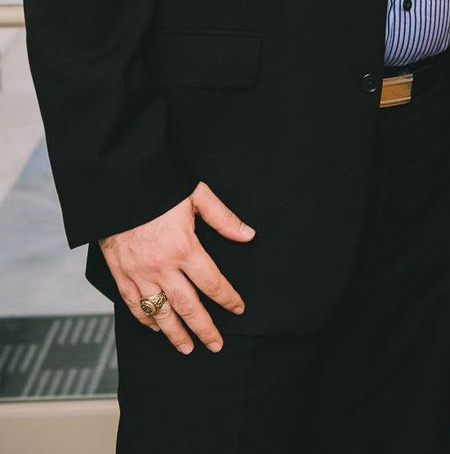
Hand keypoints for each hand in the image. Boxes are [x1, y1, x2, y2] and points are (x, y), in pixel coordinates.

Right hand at [99, 182, 254, 353]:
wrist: (117, 186)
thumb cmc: (159, 187)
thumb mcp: (197, 195)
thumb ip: (223, 218)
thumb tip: (248, 235)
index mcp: (184, 247)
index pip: (212, 282)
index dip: (228, 299)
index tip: (238, 309)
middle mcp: (162, 266)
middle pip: (188, 306)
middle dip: (204, 329)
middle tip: (216, 345)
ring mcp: (139, 273)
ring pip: (160, 313)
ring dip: (175, 333)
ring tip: (187, 348)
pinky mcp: (120, 274)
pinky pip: (133, 304)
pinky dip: (145, 319)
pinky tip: (156, 327)